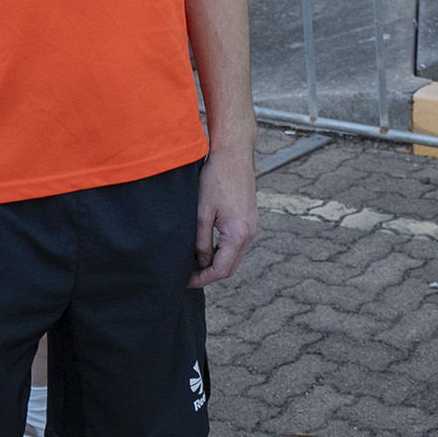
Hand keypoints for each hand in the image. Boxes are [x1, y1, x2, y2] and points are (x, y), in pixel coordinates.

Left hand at [189, 153, 256, 288]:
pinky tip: (206, 246)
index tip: (185, 281)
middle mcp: (250, 233)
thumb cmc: (216, 179)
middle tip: (187, 275)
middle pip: (230, 267)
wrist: (233, 155)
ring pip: (233, 256)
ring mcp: (252, 226)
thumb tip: (199, 262)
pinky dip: (222, 250)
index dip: (202, 279)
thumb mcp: (202, 213)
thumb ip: (200, 242)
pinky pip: (237, 243)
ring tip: (193, 261)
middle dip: (208, 274)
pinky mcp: (249, 219)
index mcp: (238, 234)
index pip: (221, 270)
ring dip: (216, 262)